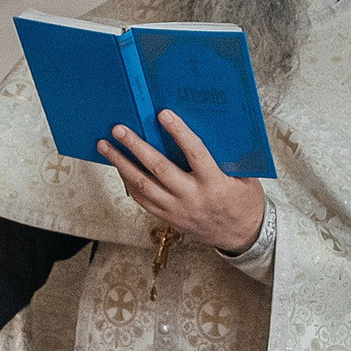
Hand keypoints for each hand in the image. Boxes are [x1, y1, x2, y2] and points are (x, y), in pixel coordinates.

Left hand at [97, 112, 265, 253]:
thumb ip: (226, 157)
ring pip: (143, 185)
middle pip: (159, 168)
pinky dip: (128, 181)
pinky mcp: (169, 217)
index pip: (195, 153)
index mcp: (215, 184)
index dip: (179, 132)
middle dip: (136, 146)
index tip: (163, 114)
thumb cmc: (244, 201)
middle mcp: (192, 198)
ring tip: (106, 146)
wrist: (242, 236)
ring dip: (121, 164)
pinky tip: (119, 167)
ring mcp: (177, 210)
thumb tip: (209, 127)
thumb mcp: (245, 177)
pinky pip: (143, 199)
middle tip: (119, 129)